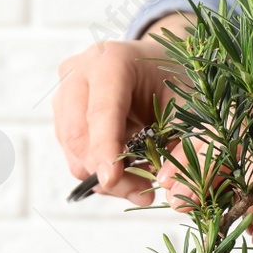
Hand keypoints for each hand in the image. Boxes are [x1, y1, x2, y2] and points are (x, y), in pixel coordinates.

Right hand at [52, 15, 191, 206]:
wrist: (160, 61)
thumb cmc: (176, 79)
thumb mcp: (190, 108)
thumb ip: (184, 145)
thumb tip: (165, 184)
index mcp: (112, 61)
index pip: (100, 111)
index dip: (104, 149)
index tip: (111, 180)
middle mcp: (81, 72)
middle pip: (78, 135)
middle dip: (107, 172)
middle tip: (143, 192)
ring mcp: (66, 91)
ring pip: (72, 150)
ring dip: (103, 177)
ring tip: (140, 184)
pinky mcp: (62, 111)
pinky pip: (72, 153)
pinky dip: (98, 170)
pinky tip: (126, 170)